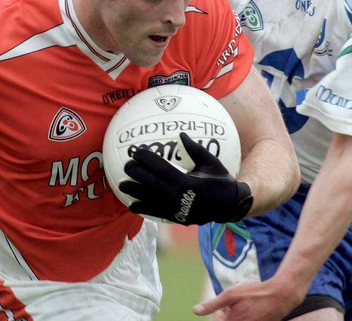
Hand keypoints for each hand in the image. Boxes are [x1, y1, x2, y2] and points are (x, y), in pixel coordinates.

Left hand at [118, 132, 252, 224]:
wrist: (231, 207)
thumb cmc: (221, 181)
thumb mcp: (211, 163)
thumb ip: (195, 149)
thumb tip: (181, 134)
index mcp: (187, 182)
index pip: (162, 169)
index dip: (148, 160)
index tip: (136, 152)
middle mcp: (180, 197)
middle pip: (152, 184)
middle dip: (137, 174)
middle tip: (126, 165)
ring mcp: (177, 209)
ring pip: (151, 200)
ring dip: (135, 192)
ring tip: (121, 185)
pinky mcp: (177, 218)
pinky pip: (157, 213)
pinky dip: (144, 209)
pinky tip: (132, 206)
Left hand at [193, 278, 301, 319]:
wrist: (280, 296)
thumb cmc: (254, 293)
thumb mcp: (230, 295)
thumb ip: (212, 305)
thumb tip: (195, 311)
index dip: (217, 314)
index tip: (222, 307)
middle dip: (226, 314)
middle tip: (231, 305)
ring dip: (235, 315)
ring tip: (241, 305)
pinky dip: (245, 316)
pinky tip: (249, 308)